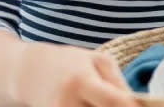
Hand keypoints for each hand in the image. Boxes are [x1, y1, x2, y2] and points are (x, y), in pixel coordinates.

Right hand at [11, 41, 140, 106]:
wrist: (27, 72)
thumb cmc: (68, 62)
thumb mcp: (96, 60)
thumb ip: (117, 81)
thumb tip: (136, 103)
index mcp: (82, 80)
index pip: (112, 100)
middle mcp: (67, 102)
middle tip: (127, 104)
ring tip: (103, 100)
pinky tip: (90, 105)